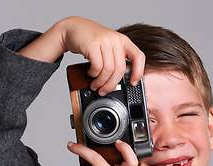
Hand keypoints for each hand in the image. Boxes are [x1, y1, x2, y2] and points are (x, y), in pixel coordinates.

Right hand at [19, 17, 144, 94]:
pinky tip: (91, 73)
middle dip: (111, 85)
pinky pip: (97, 66)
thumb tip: (118, 81)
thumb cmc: (91, 41)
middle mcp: (116, 40)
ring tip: (95, 85)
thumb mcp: (108, 48)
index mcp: (123, 41)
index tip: (132, 83)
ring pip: (108, 70)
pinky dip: (94, 74)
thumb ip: (115, 60)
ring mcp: (105, 41)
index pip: (138, 57)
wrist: (74, 28)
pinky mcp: (93, 44)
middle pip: (120, 69)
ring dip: (101, 82)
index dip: (138, 72)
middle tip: (104, 91)